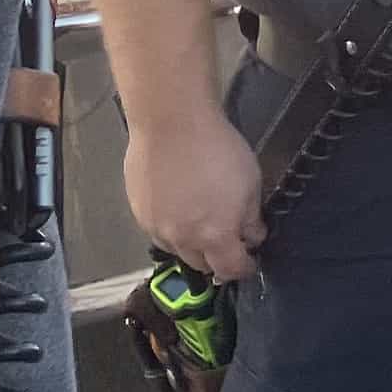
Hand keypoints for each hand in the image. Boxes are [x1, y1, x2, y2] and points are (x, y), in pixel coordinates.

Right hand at [124, 108, 266, 284]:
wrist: (172, 121)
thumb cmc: (214, 147)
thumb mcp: (251, 182)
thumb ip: (251, 218)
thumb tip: (252, 235)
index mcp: (215, 236)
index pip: (231, 269)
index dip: (244, 267)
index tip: (249, 261)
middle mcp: (183, 239)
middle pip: (202, 264)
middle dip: (217, 257)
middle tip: (226, 238)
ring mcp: (156, 227)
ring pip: (178, 249)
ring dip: (192, 243)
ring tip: (200, 219)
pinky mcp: (139, 211)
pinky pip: (158, 230)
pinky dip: (171, 226)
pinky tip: (178, 205)